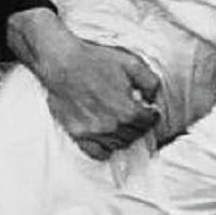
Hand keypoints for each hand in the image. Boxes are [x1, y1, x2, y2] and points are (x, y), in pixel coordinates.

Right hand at [42, 36, 160, 159]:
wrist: (62, 63)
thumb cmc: (94, 61)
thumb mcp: (131, 63)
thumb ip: (150, 82)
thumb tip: (153, 98)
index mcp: (128, 111)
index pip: (149, 122)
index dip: (151, 115)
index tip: (149, 111)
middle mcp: (112, 126)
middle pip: (135, 135)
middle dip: (138, 125)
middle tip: (135, 116)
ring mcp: (94, 132)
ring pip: (118, 144)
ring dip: (123, 136)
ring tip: (121, 124)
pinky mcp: (78, 134)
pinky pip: (97, 153)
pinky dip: (105, 148)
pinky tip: (106, 138)